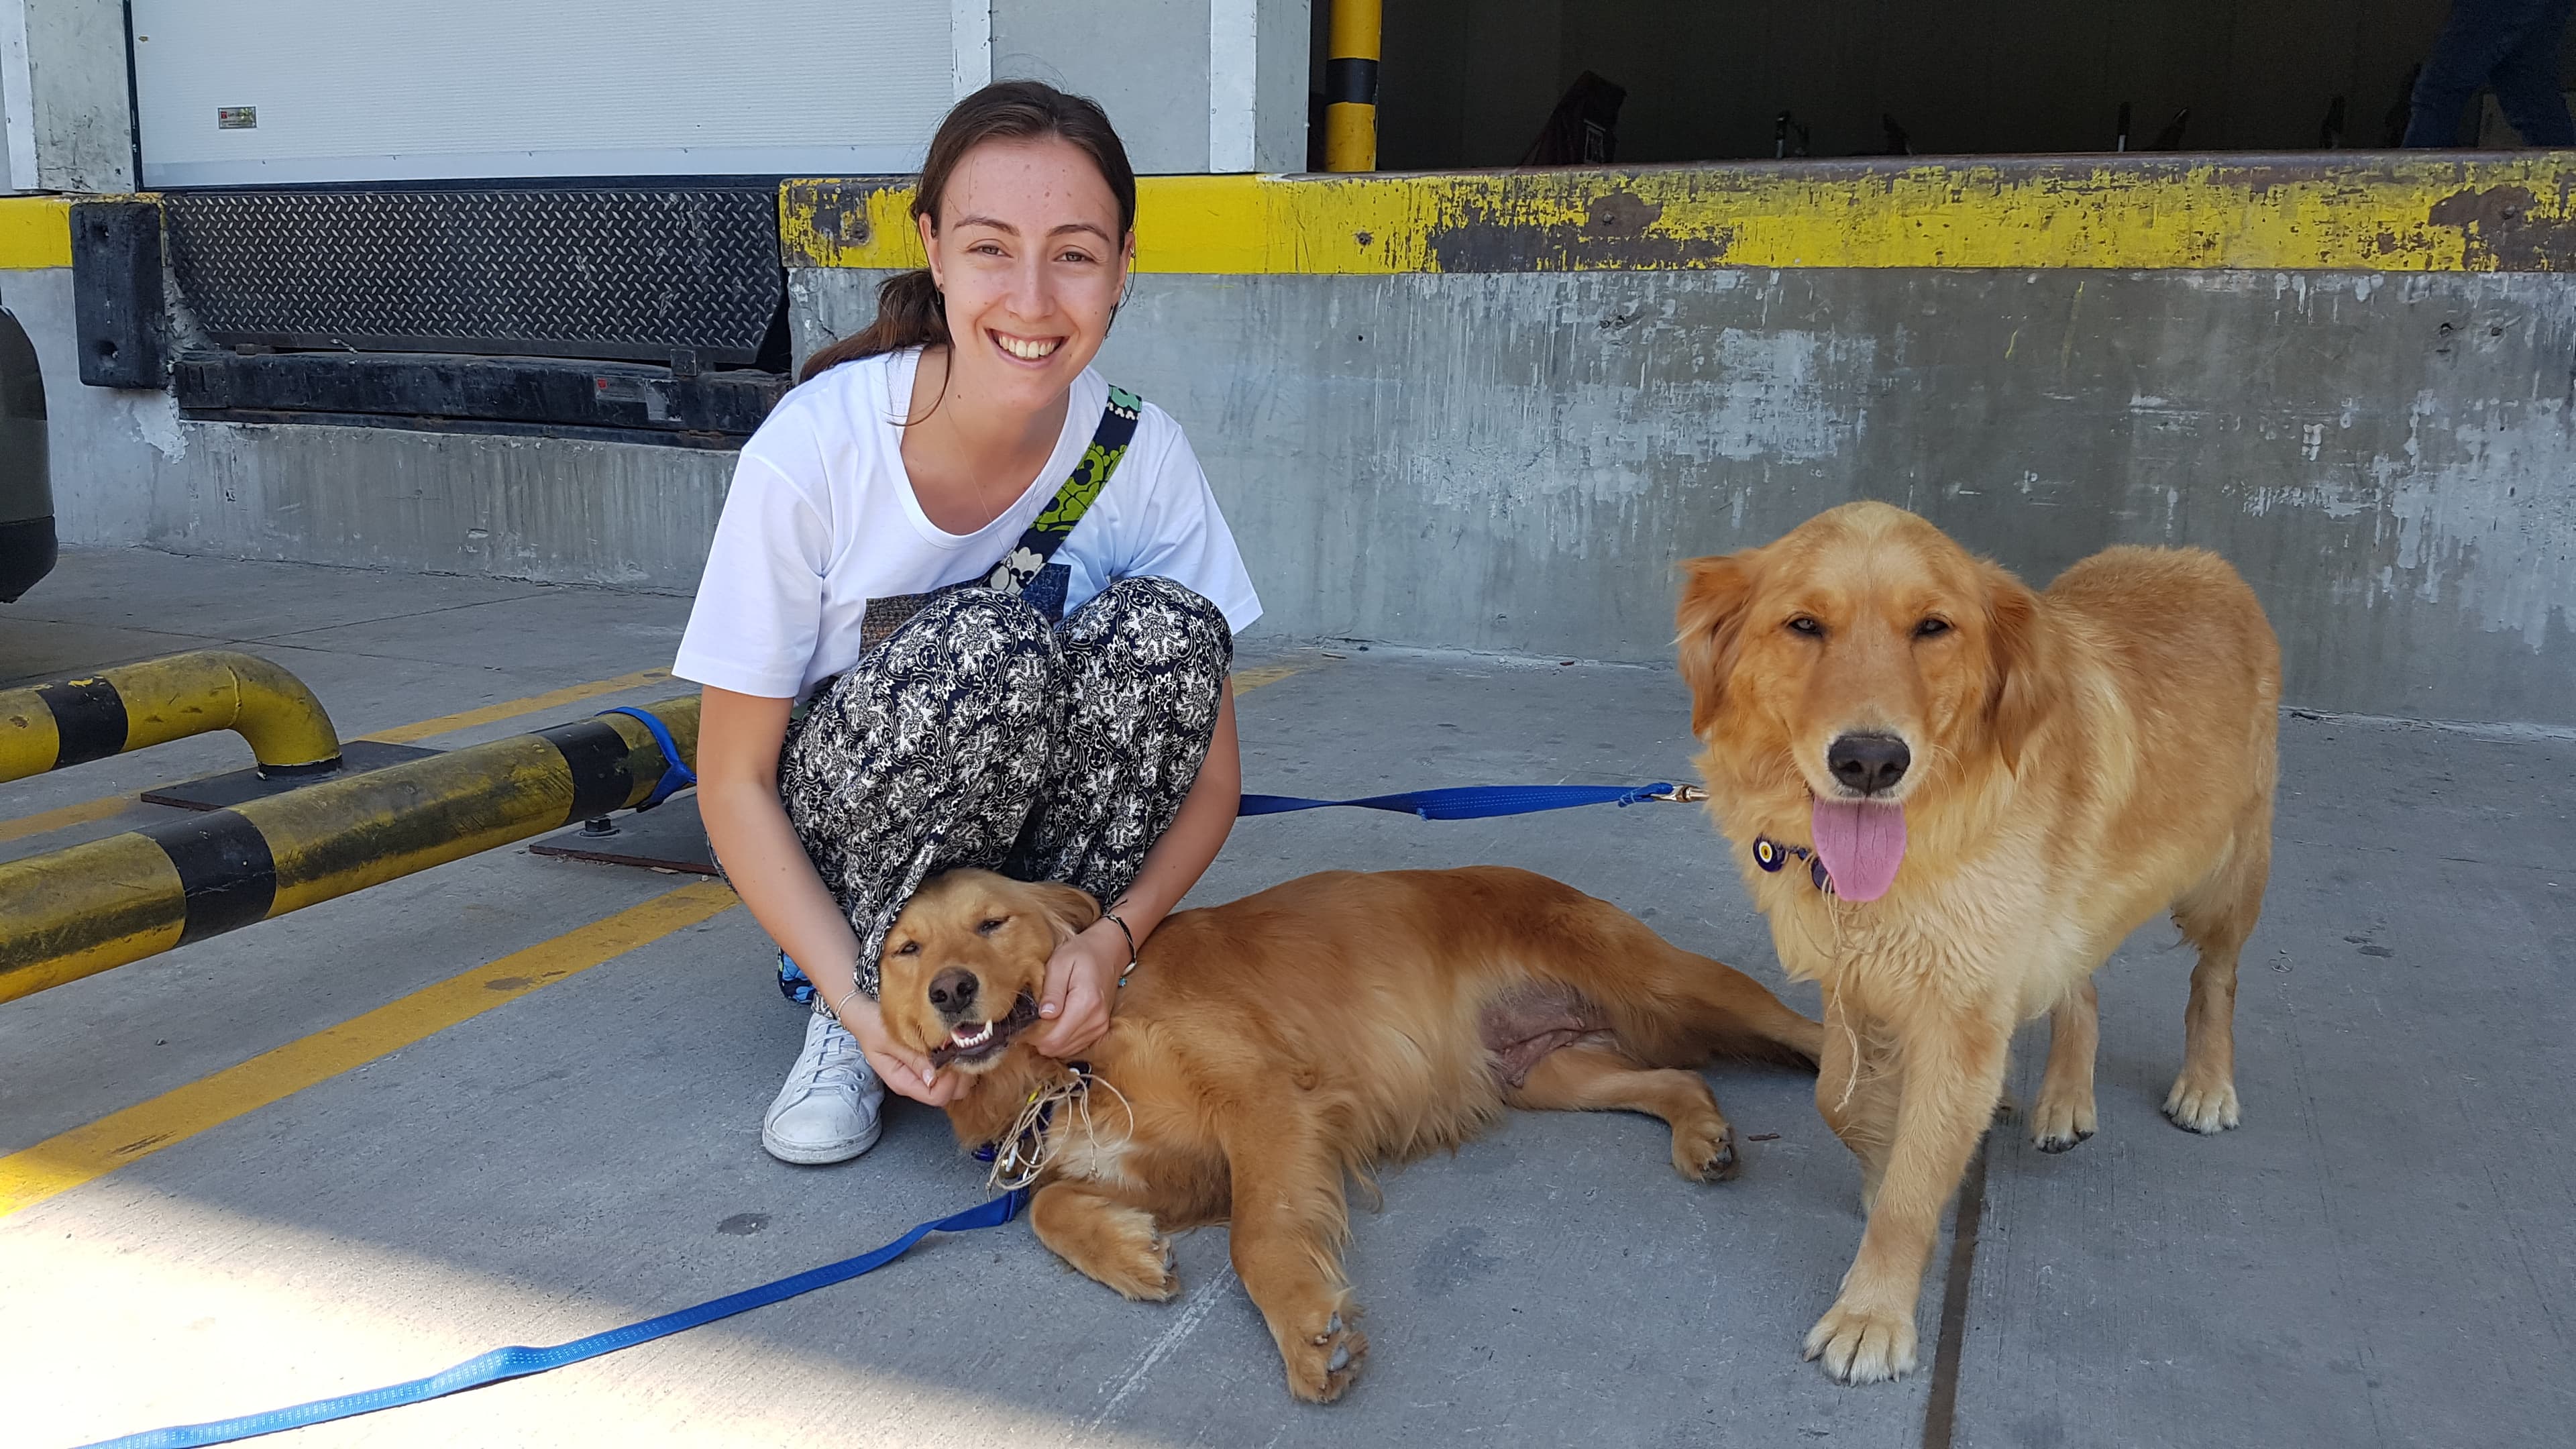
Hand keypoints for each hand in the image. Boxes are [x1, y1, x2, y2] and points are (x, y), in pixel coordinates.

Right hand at [834, 991, 965, 1106]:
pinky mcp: (930, 1065)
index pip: (936, 1096)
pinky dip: (958, 1060)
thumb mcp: (889, 1040)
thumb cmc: (873, 1027)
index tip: (951, 1057)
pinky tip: (953, 1044)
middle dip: (960, 1075)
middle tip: (959, 1050)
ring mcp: (924, 1075)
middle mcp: (916, 1083)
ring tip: (955, 1045)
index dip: (950, 1081)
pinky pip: (951, 1071)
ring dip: (962, 1067)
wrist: (865, 1016)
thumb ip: (912, 1058)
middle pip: (951, 1094)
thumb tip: (933, 1076)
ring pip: (956, 1085)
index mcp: (903, 1082)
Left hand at [1027, 920, 1128, 1057]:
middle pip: (1058, 1047)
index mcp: (1086, 1003)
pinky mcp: (1099, 1030)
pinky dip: (1061, 1040)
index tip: (1022, 1025)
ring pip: (1065, 1050)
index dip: (1033, 1037)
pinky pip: (1074, 1046)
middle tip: (1028, 1022)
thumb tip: (1045, 1015)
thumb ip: (1052, 990)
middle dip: (1038, 1040)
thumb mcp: (1060, 963)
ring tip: (1041, 1021)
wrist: (1109, 952)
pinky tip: (1054, 1024)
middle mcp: (1096, 1020)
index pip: (1054, 1038)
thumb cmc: (1082, 953)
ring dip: (1049, 1041)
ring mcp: (1100, 1027)